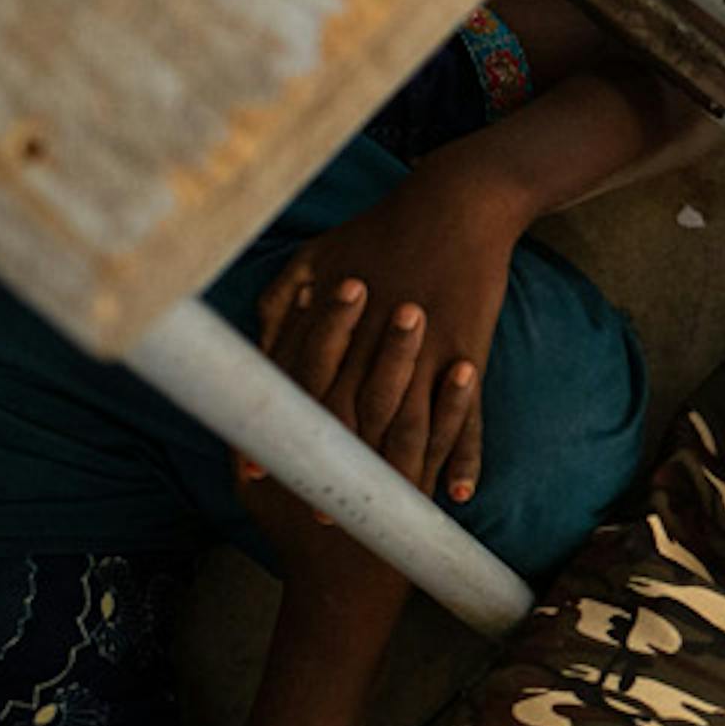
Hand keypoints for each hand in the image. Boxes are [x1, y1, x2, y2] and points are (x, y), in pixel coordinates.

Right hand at [236, 285, 461, 618]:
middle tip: (370, 280)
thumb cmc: (293, 526)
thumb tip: (237, 372)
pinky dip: (457, 405)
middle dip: (361, 333)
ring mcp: (385, 470)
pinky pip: (443, 439)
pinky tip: (466, 369)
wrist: (341, 589)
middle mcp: (340, 455)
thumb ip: (248, 432)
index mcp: (296, 446)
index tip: (325, 283)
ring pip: (398, 405)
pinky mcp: (421, 485)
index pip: (301, 376)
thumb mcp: (254, 485)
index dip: (314, 330)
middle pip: (350, 382)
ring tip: (419, 309)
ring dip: (408, 359)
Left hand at [256, 161, 525, 502]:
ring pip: (411, 430)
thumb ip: (279, 303)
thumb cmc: (381, 228)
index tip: (256, 479)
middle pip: (351, 424)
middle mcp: (375, 345)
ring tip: (389, 517)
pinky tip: (459, 493)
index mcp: (333, 323)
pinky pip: (469, 417)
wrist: (457, 202)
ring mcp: (426, 353)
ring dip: (401, 479)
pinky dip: (466, 457)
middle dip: (337, 477)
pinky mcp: (467, 353)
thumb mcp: (314, 256)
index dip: (275, 438)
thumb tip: (255, 347)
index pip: (294, 394)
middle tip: (323, 523)